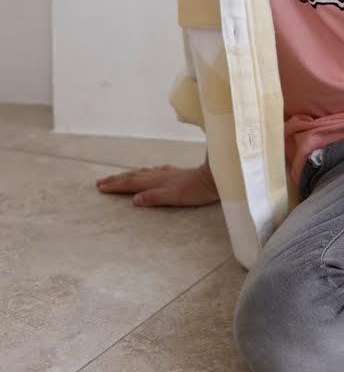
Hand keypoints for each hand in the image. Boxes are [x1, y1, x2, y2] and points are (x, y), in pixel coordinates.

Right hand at [96, 162, 219, 206]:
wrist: (216, 177)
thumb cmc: (197, 190)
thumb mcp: (176, 197)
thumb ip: (155, 197)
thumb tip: (134, 200)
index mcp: (157, 181)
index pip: (132, 183)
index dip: (116, 185)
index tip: (100, 187)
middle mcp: (160, 175)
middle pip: (134, 176)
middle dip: (117, 179)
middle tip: (100, 182)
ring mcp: (168, 173)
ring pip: (143, 173)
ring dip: (128, 175)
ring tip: (118, 177)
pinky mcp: (176, 173)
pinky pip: (154, 171)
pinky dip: (145, 172)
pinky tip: (148, 172)